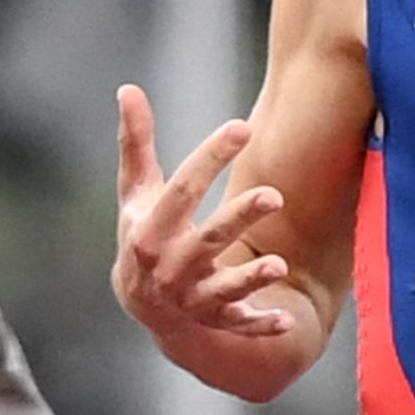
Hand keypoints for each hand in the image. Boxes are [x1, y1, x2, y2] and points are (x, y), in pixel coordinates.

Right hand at [112, 88, 301, 394]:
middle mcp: (171, 264)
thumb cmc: (142, 231)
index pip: (183, 189)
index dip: (211, 157)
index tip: (241, 127)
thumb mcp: (135, 191)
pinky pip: (237, 325)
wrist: (140, 300)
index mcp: (152, 228)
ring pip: (225, 287)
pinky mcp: (214, 318)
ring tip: (279, 264)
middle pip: (209, 239)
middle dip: (239, 219)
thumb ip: (136, 143)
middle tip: (274, 194)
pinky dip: (260, 325)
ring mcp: (193, 295)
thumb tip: (127, 89)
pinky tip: (286, 322)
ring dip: (251, 278)